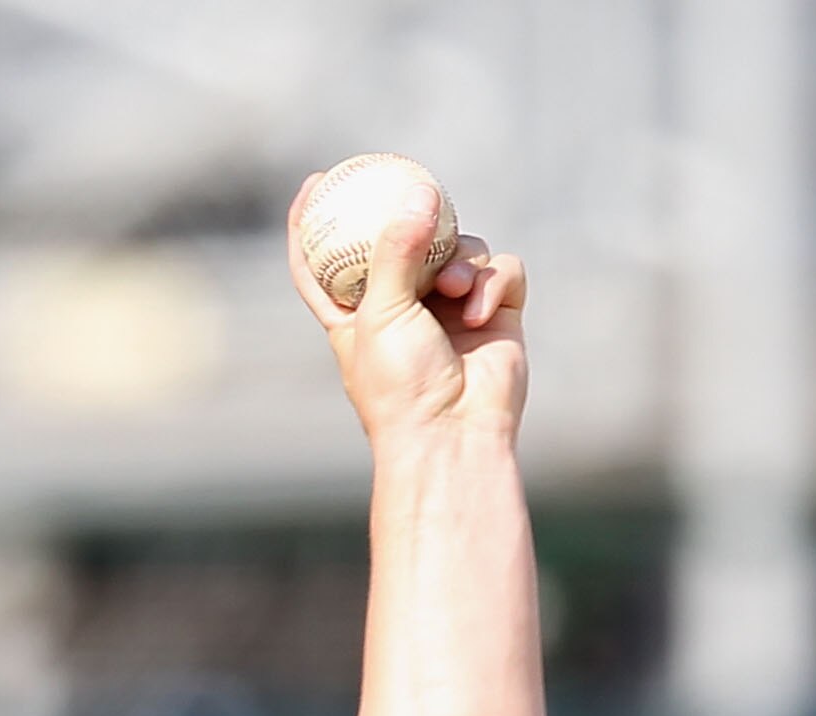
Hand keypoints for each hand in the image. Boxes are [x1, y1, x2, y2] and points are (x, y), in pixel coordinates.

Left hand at [287, 172, 528, 447]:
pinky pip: (501, 270)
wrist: (453, 432)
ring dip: (460, 260)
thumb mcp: (382, 313)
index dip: (314, 224)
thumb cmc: (400, 384)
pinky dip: (491, 284)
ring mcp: (451, 307)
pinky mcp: (495, 311)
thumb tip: (419, 192)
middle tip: (419, 196)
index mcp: (356, 314)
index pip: (325, 262)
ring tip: (450, 289)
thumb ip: (396, 250)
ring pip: (462, 247)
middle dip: (415, 222)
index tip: (315, 183)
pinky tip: (477, 314)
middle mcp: (403, 306)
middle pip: (406, 240)